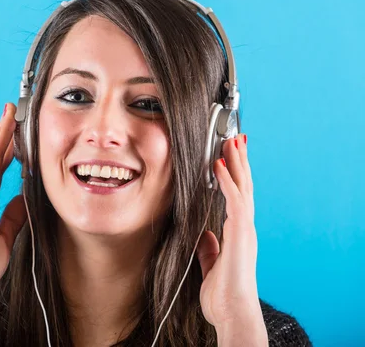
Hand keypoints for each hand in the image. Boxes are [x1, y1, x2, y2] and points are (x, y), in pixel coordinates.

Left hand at [197, 134, 265, 330]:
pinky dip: (227, 181)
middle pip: (244, 186)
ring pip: (243, 187)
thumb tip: (206, 236)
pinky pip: (234, 201)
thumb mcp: (211, 265)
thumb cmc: (223, 294)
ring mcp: (244, 229)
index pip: (237, 196)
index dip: (234, 175)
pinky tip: (218, 165)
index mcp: (237, 232)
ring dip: (236, 163)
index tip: (228, 157)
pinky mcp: (240, 233)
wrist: (232, 313)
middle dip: (239, 161)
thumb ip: (210, 249)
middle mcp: (244, 227)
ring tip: (231, 141)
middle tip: (235, 138)